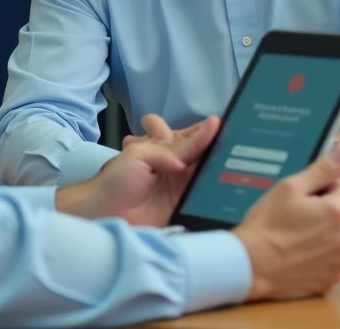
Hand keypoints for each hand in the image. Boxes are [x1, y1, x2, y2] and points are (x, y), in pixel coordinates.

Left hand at [56, 114, 218, 225]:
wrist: (104, 213)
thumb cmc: (116, 179)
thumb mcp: (141, 154)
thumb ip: (172, 148)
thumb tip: (203, 138)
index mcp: (166, 146)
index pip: (193, 134)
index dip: (208, 129)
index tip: (224, 125)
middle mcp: (178, 164)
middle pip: (205, 153)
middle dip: (218, 149)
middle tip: (234, 145)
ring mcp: (183, 186)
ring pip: (208, 174)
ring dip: (220, 170)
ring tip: (235, 167)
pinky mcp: (185, 206)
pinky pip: (205, 198)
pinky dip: (217, 195)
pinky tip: (228, 190)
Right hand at [232, 143, 339, 300]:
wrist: (250, 265)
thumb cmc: (267, 224)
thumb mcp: (290, 188)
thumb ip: (322, 169)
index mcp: (337, 212)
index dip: (326, 189)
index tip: (305, 196)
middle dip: (326, 214)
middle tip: (297, 217)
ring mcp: (339, 263)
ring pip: (338, 240)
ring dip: (325, 237)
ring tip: (296, 238)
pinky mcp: (330, 281)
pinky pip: (331, 262)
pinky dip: (320, 259)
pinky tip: (299, 256)